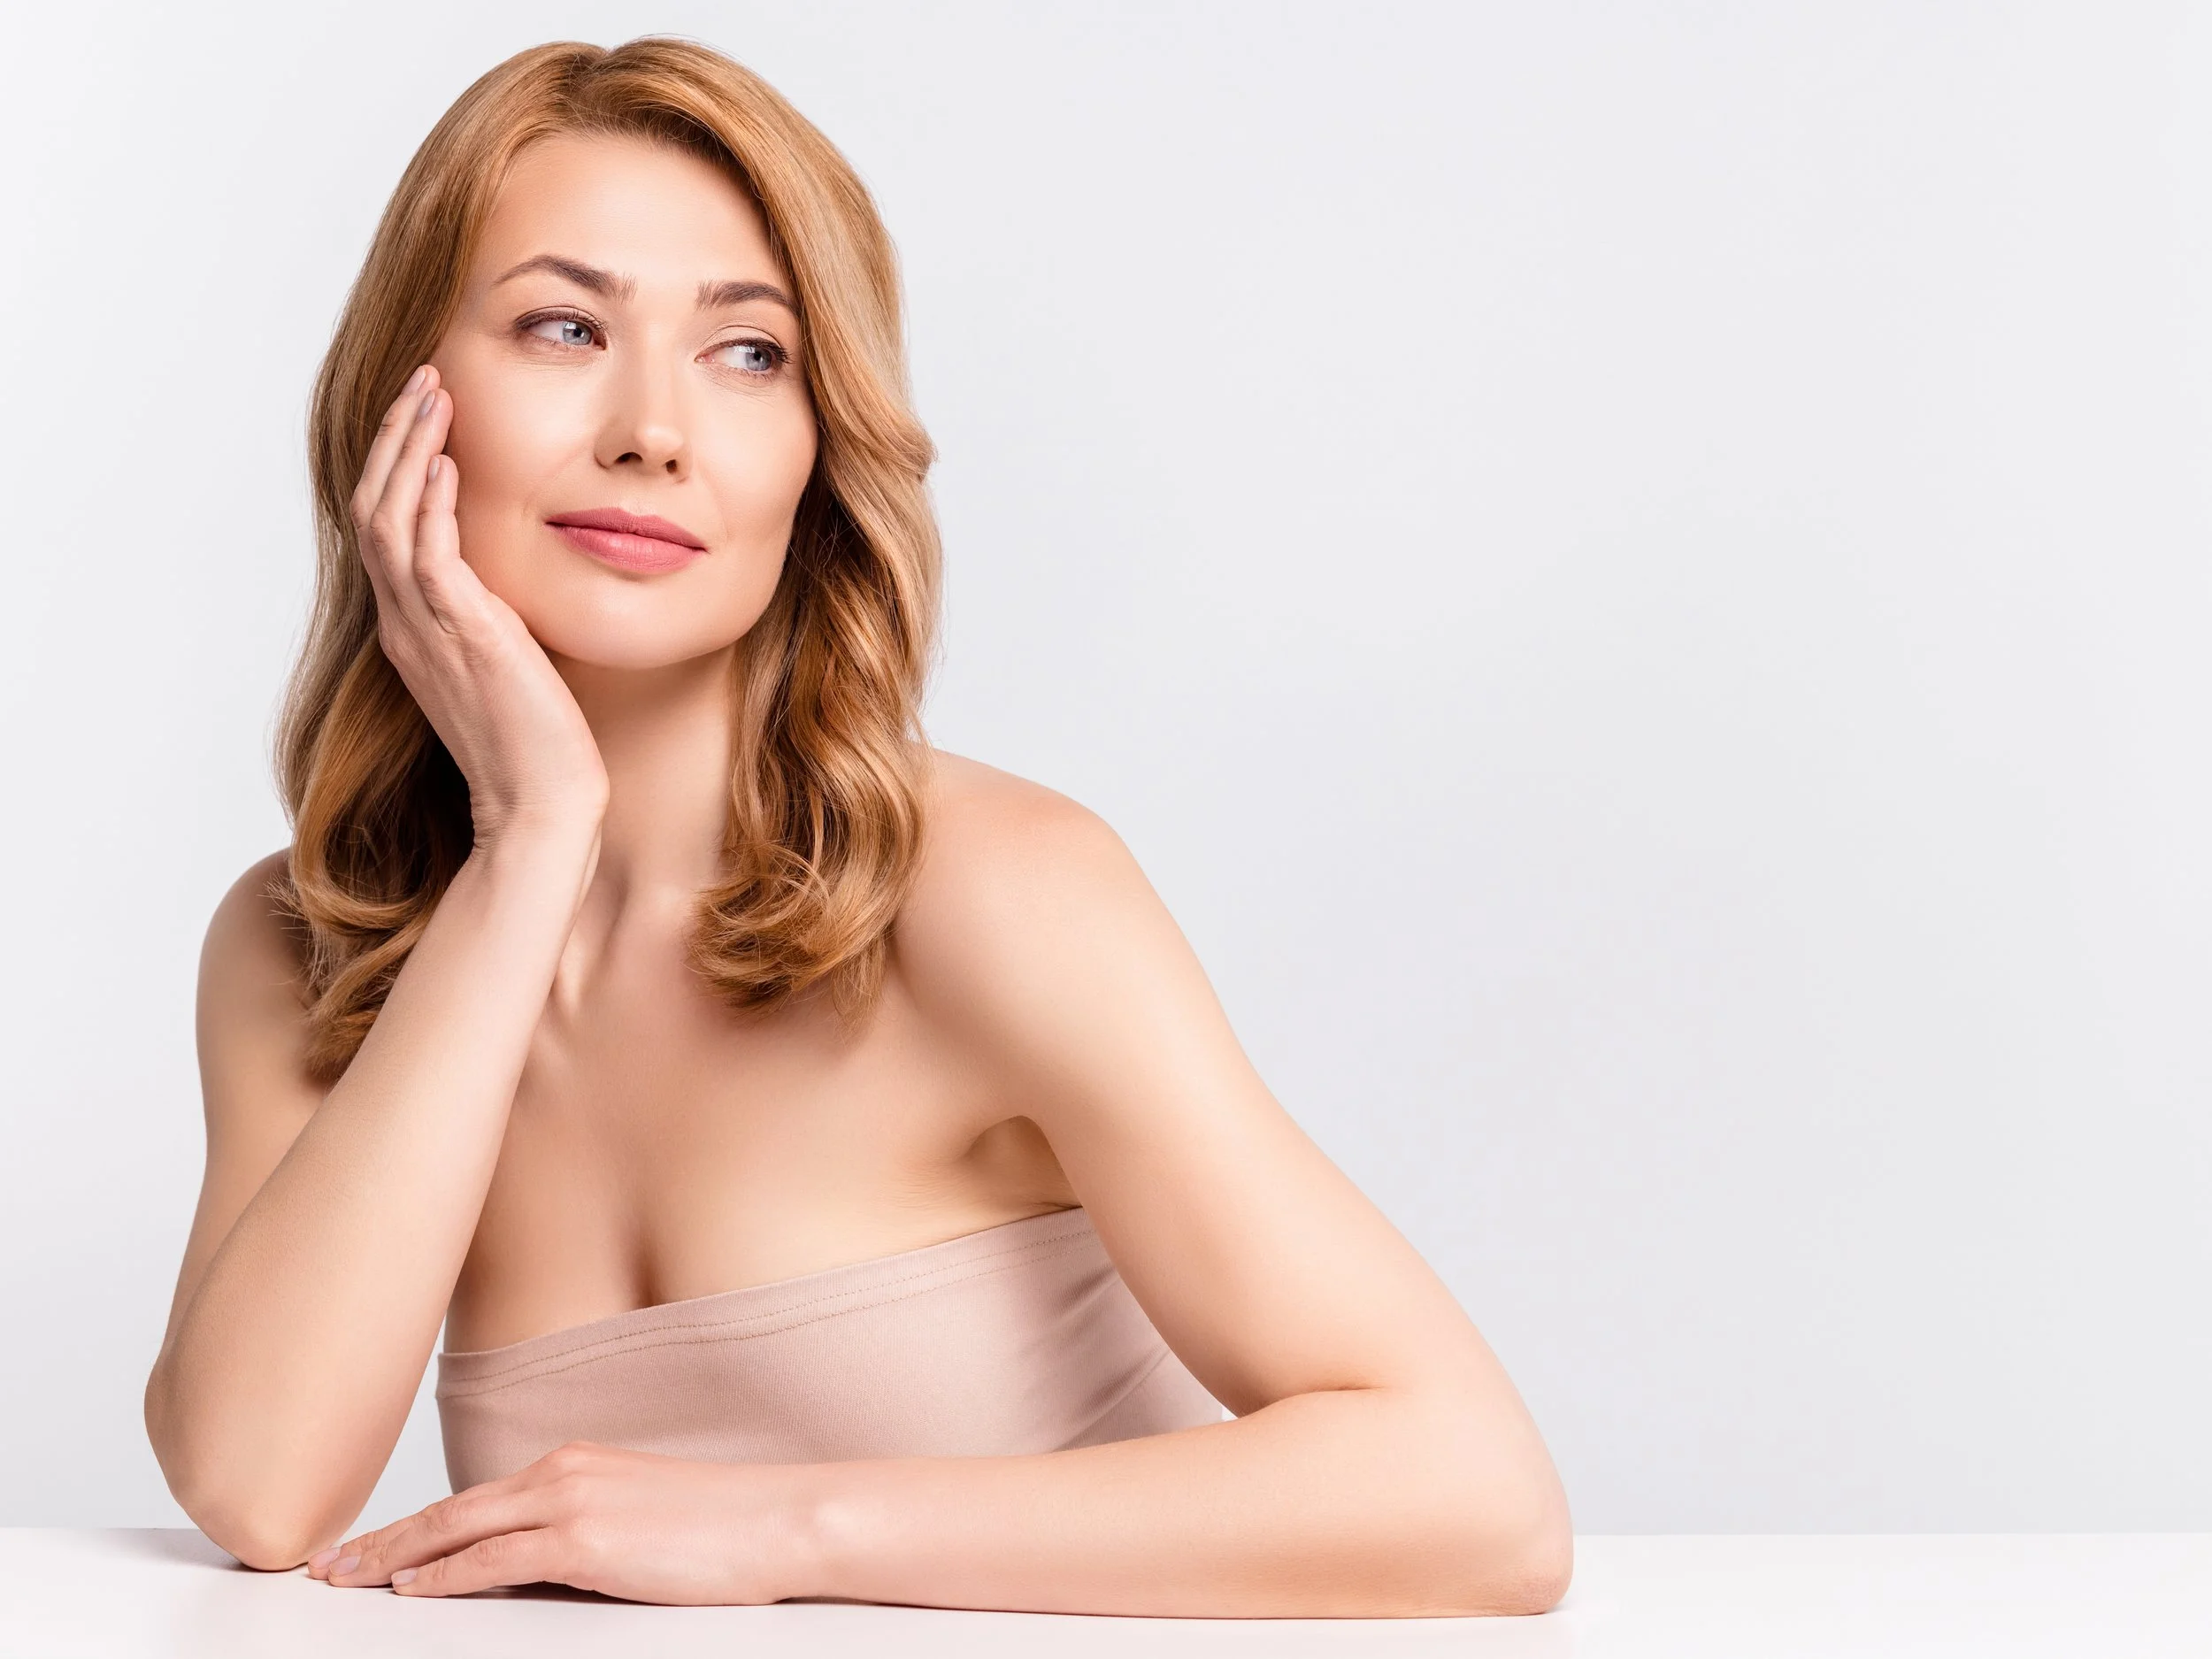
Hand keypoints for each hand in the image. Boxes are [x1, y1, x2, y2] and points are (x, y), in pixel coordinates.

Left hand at [307, 1441, 814, 1602]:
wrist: (782, 1519)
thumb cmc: (728, 1526)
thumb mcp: (642, 1522)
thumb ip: (584, 1535)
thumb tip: (534, 1572)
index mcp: (579, 1463)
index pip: (477, 1499)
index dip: (417, 1526)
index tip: (371, 1548)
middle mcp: (566, 1471)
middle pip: (451, 1509)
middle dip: (383, 1540)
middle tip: (328, 1566)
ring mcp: (573, 1501)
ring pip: (458, 1529)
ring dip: (395, 1559)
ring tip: (348, 1581)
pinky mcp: (585, 1539)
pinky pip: (494, 1560)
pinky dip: (444, 1576)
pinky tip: (412, 1591)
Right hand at [352, 364, 608, 847]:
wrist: (541, 805)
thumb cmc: (539, 745)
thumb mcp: (510, 663)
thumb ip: (496, 618)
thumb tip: (514, 581)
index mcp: (412, 630)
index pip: (385, 527)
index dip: (397, 465)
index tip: (426, 415)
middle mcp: (406, 625)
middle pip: (373, 508)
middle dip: (395, 439)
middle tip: (423, 382)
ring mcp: (425, 631)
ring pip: (390, 519)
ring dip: (410, 451)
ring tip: (434, 395)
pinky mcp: (461, 637)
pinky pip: (428, 556)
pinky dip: (432, 504)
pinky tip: (449, 463)